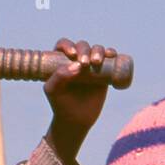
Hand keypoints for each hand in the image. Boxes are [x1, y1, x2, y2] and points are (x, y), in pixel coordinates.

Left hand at [45, 37, 117, 162]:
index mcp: (60, 61)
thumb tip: (78, 66)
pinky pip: (109, 58)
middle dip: (85, 50)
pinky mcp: (104, 72)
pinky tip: (111, 55)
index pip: (64, 45)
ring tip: (97, 62)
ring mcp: (91, 65)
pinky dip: (111, 53)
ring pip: (97, 49)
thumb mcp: (53, 90)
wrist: (75, 119)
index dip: (68, 45)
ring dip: (98, 50)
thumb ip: (59, 77)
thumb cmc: (60, 104)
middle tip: (85, 63)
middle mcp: (76, 60)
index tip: (72, 54)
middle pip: (82, 46)